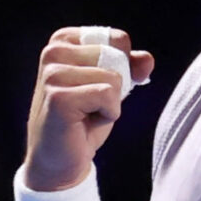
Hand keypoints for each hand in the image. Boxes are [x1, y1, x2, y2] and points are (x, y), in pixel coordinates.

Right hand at [24, 27, 155, 191]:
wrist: (59, 160)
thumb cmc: (82, 122)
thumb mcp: (111, 87)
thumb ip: (129, 67)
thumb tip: (147, 58)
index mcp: (63, 41)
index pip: (118, 39)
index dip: (123, 68)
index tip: (100, 88)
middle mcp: (53, 52)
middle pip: (117, 57)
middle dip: (116, 87)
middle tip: (91, 106)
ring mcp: (53, 74)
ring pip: (114, 77)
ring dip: (111, 103)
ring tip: (87, 114)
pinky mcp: (59, 97)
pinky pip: (108, 95)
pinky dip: (108, 114)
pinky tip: (85, 123)